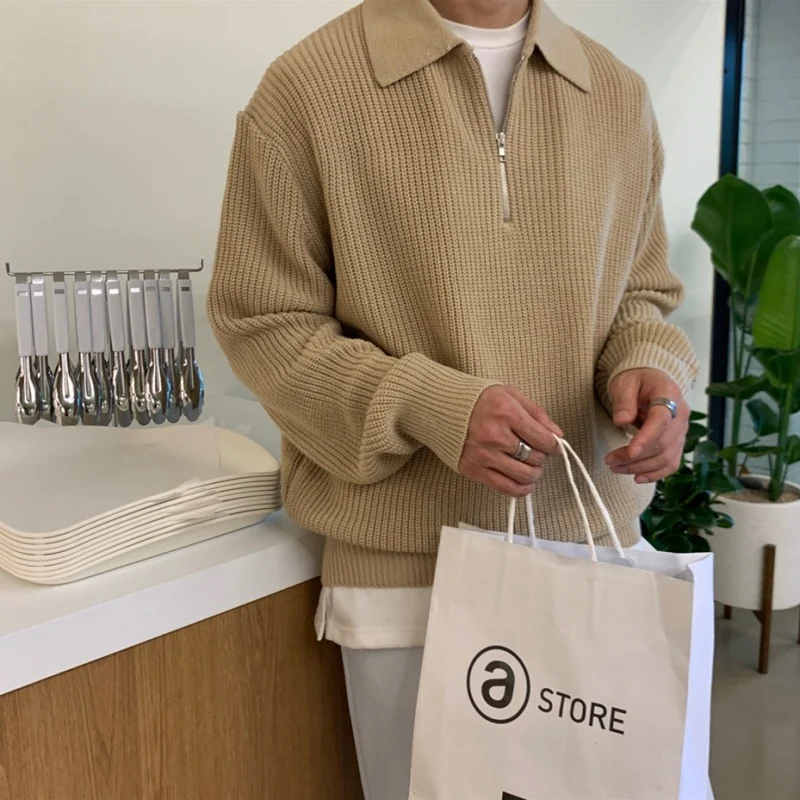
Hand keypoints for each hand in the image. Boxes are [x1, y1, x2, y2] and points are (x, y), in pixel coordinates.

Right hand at [459, 386, 562, 496]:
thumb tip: (557, 434)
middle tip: (536, 452)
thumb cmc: (477, 399)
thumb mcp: (510, 395)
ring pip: (524, 475)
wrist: (442, 407)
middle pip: (535, 458)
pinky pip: (505, 488)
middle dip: (541, 457)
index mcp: (506, 413)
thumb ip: (536, 413)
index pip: (543, 439)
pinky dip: (521, 490)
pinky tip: (525, 484)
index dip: (554, 445)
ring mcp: (484, 455)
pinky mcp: (473, 469)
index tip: (554, 446)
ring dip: (534, 473)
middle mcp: (495, 436)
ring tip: (531, 467)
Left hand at [605, 369, 688, 483]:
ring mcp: (681, 431)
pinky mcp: (676, 442)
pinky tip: (637, 477)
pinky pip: (671, 463)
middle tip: (610, 461)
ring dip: (640, 467)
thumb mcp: (625, 382)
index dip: (647, 438)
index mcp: (669, 396)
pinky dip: (656, 473)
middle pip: (662, 443)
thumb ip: (624, 400)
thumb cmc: (638, 379)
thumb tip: (621, 421)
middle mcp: (680, 415)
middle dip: (635, 457)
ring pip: (666, 457)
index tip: (630, 451)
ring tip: (616, 468)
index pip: (661, 420)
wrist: (652, 380)